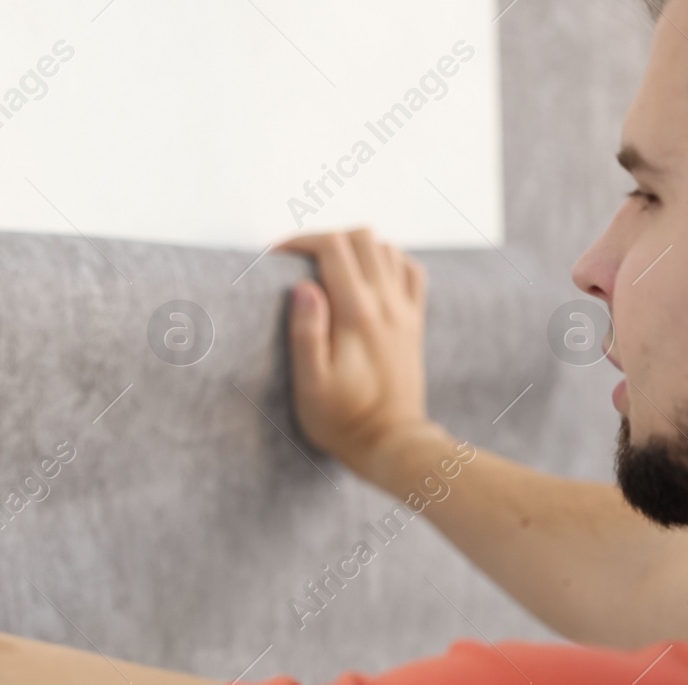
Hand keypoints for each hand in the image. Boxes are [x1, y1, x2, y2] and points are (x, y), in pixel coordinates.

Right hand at [273, 228, 432, 481]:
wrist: (391, 442)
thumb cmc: (341, 419)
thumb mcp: (310, 383)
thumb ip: (306, 332)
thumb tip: (302, 286)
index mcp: (356, 313)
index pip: (332, 247)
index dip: (299, 241)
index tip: (274, 256)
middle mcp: (385, 304)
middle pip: (361, 237)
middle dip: (325, 238)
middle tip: (298, 260)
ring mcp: (404, 311)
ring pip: (386, 248)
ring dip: (354, 247)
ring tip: (327, 268)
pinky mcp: (413, 322)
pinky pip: (410, 271)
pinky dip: (388, 261)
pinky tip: (368, 277)